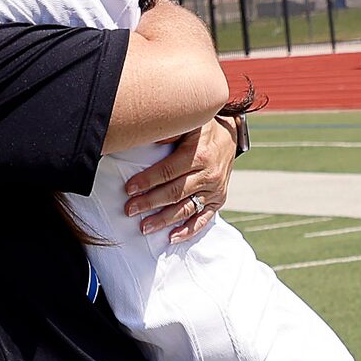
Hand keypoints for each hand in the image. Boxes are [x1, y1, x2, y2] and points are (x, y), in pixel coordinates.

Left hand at [121, 117, 237, 241]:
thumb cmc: (203, 129)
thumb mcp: (190, 123)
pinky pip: (203, 219)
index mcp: (199, 155)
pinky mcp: (219, 200)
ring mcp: (215, 189)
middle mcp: (208, 174)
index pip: (168, 171)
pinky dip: (188, 230)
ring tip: (144, 227)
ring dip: (163, 220)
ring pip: (186, 208)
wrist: (230, 136)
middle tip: (130, 210)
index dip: (147, 181)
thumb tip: (151, 138)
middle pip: (174, 192)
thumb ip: (171, 130)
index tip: (129, 189)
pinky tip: (172, 237)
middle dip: (149, 202)